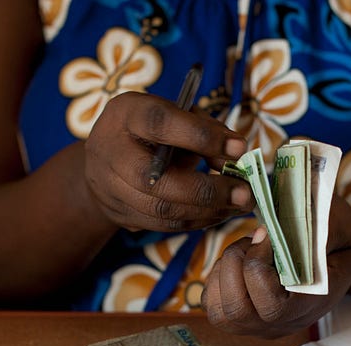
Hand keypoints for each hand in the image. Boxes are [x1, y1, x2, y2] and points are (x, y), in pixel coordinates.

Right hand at [83, 92, 252, 233]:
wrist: (105, 160)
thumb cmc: (151, 131)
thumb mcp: (175, 114)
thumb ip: (206, 128)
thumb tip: (236, 156)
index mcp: (125, 115)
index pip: (160, 124)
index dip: (201, 136)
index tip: (239, 147)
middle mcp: (110, 152)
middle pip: (157, 180)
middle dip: (208, 191)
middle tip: (245, 194)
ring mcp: (111, 189)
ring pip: (162, 210)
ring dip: (208, 211)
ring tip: (239, 206)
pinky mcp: (122, 215)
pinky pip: (164, 225)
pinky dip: (198, 221)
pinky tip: (220, 213)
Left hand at [201, 197, 350, 337]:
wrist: (339, 249)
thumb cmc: (337, 233)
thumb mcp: (336, 224)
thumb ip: (311, 231)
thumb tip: (270, 235)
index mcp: (311, 306)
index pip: (271, 307)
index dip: (257, 268)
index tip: (268, 235)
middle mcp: (284, 324)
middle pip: (237, 311)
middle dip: (234, 265)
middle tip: (252, 239)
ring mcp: (262, 325)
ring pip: (220, 313)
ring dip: (224, 272)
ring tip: (245, 250)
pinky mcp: (244, 318)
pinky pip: (213, 306)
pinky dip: (217, 279)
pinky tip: (238, 261)